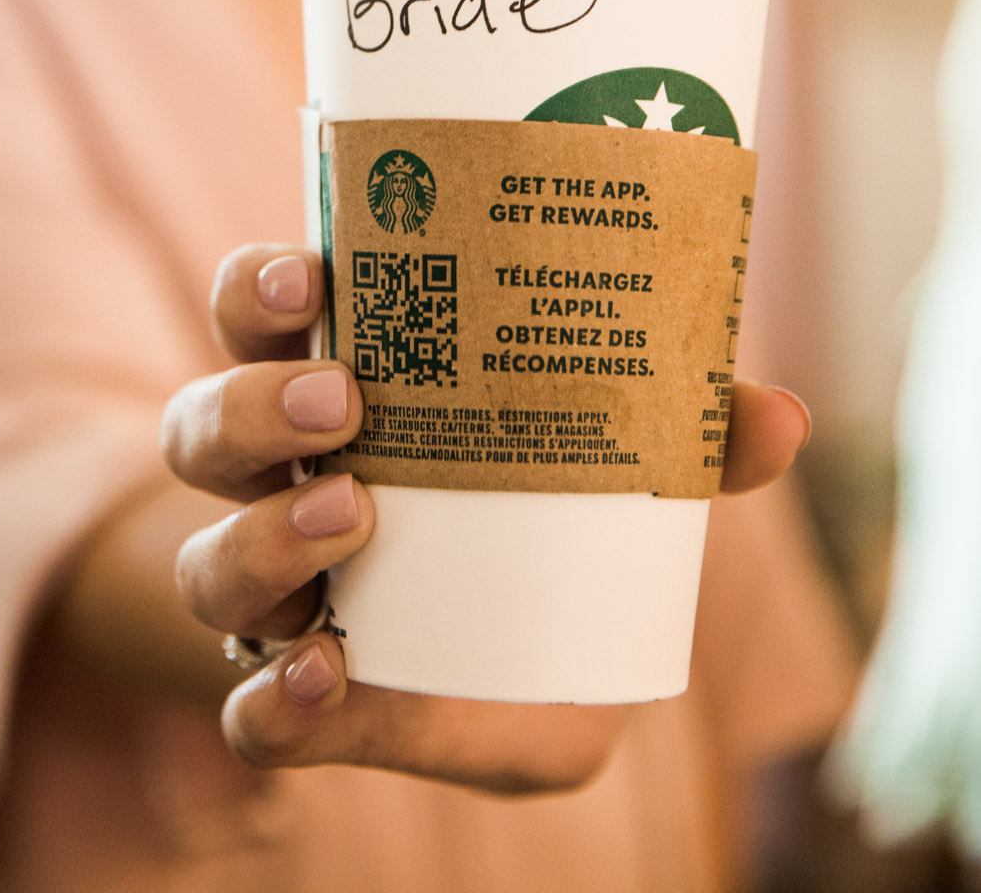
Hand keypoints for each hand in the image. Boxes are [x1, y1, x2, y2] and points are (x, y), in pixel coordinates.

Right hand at [160, 244, 810, 793]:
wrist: (512, 680)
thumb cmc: (542, 533)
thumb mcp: (611, 480)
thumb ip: (684, 446)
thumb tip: (780, 416)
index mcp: (339, 387)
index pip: (257, 313)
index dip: (261, 285)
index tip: (313, 270)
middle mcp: (278, 482)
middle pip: (204, 422)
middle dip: (256, 404)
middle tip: (346, 400)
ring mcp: (274, 594)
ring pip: (201, 558)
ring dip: (259, 539)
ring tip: (348, 519)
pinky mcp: (296, 703)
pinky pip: (243, 711)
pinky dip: (270, 704)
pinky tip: (324, 682)